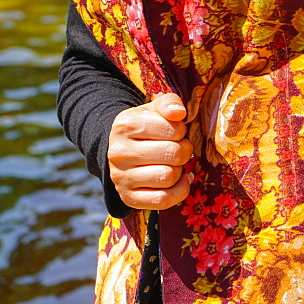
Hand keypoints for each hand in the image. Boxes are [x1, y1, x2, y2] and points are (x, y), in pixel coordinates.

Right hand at [108, 93, 193, 209]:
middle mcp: (119, 152)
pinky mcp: (128, 198)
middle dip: (184, 150)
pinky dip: (179, 191)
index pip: (172, 129)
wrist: (120, 150)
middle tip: (179, 148)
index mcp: (125, 125)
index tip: (176, 132)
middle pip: (173, 154)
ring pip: (168, 177)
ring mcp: (121, 177)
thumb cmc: (145, 127)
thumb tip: (179, 113)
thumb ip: (169, 103)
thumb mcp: (153, 109)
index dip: (181, 131)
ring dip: (179, 170)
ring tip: (173, 163)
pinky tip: (179, 180)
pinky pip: (163, 200)